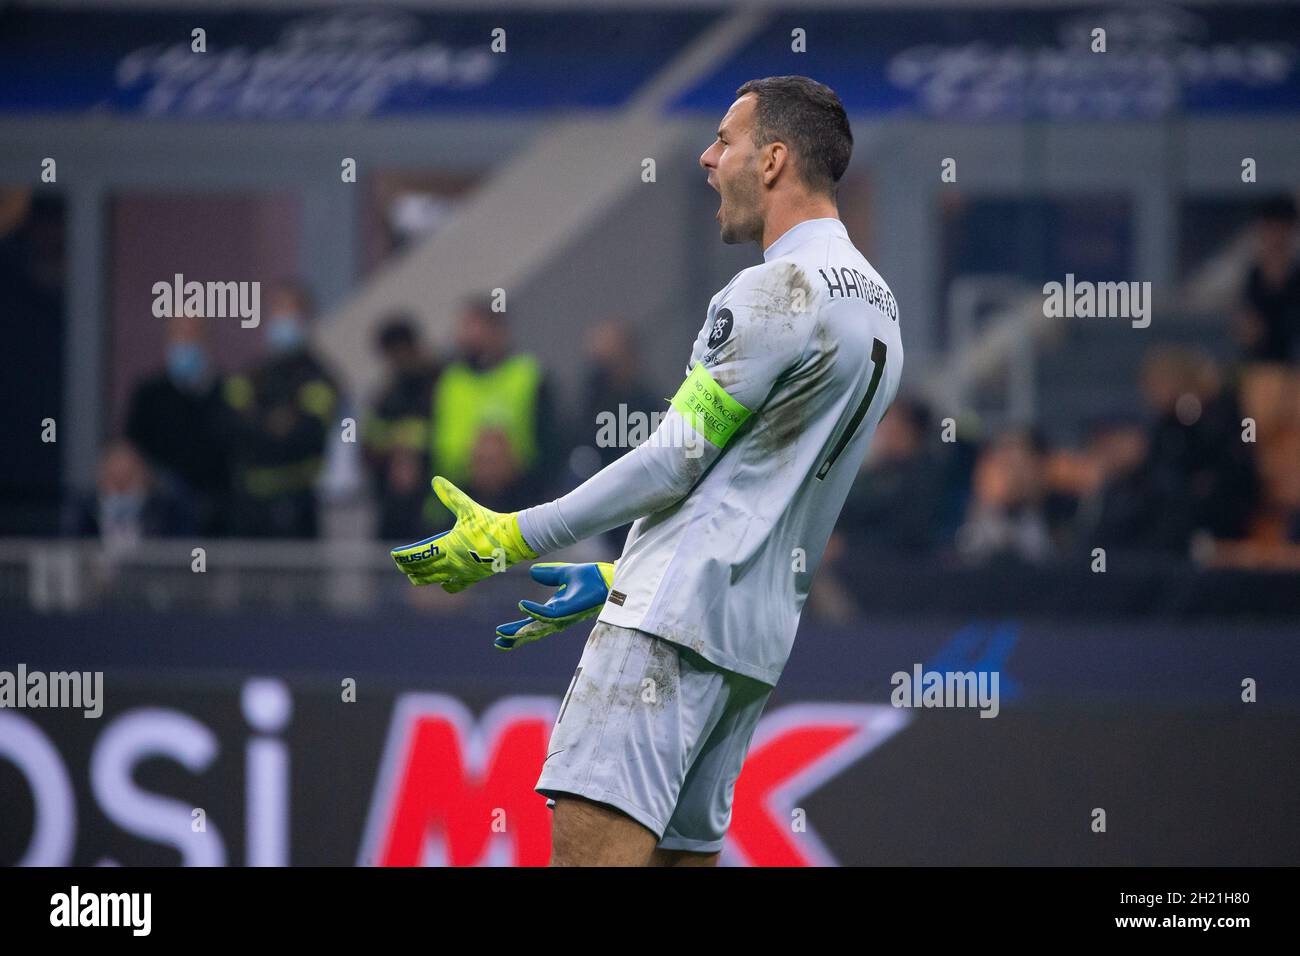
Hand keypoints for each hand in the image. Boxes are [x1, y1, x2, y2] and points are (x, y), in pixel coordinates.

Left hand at [390, 476, 536, 591]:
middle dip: (409, 568)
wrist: (514, 540)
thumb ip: (450, 495)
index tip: (395, 555)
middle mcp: (451, 563)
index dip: (403, 557)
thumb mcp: (468, 508)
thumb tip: (436, 479)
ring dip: (422, 577)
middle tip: (402, 564)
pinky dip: (445, 584)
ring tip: (414, 576)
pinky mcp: (472, 577)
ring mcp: (461, 572)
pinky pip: (454, 586)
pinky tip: (443, 581)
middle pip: (422, 570)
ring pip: (434, 580)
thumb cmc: (491, 523)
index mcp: (447, 546)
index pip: (417, 556)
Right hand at [494, 562, 615, 649]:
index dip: (517, 628)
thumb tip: (532, 572)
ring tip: (503, 634)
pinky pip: (548, 614)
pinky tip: (522, 606)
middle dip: (516, 638)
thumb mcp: (562, 573)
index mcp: (554, 610)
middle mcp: (557, 617)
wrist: (606, 577)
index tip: (500, 634)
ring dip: (521, 631)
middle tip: (498, 643)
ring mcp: (562, 616)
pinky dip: (534, 611)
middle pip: (532, 631)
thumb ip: (548, 574)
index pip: (532, 622)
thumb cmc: (590, 578)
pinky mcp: (567, 611)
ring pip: (537, 627)